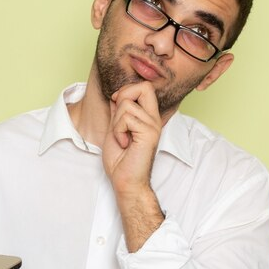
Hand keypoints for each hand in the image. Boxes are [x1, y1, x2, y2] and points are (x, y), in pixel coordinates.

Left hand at [103, 81, 165, 251]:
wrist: (126, 182)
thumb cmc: (121, 161)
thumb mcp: (115, 130)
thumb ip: (117, 113)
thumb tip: (115, 96)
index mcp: (147, 118)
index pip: (144, 87)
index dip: (126, 91)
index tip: (116, 106)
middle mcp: (153, 119)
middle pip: (144, 86)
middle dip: (124, 95)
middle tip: (118, 117)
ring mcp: (153, 125)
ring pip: (126, 104)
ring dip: (116, 122)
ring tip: (121, 138)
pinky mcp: (148, 133)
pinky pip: (126, 118)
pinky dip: (118, 130)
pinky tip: (123, 143)